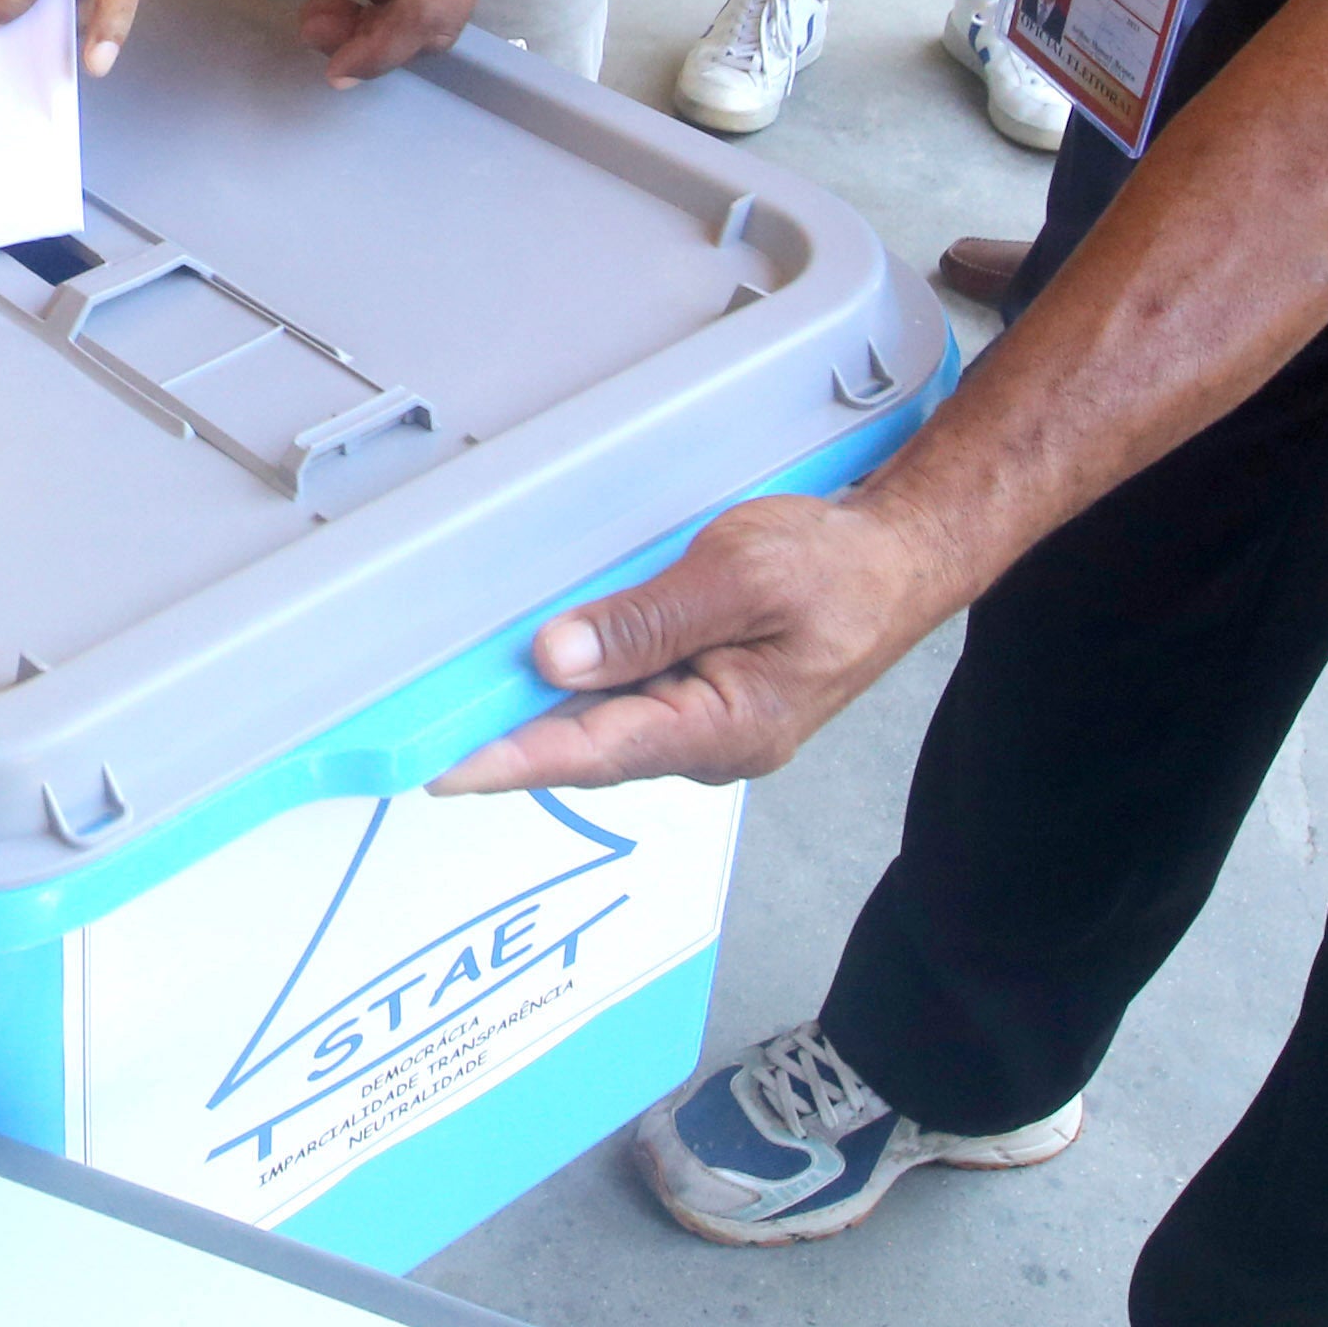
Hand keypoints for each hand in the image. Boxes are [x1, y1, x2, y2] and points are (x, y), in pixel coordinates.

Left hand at [433, 494, 951, 794]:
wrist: (903, 558)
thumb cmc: (837, 568)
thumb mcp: (739, 577)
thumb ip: (646, 622)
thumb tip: (555, 656)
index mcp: (723, 726)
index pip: (592, 751)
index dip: (512, 759)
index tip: (444, 768)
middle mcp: (711, 743)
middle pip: (590, 746)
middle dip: (512, 740)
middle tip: (425, 730)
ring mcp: (711, 724)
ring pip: (608, 724)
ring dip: (545, 712)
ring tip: (464, 699)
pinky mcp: (710, 697)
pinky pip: (633, 699)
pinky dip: (585, 685)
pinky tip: (548, 664)